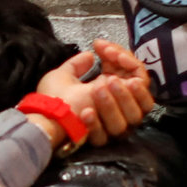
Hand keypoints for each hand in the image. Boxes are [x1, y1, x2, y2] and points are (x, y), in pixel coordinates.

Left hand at [34, 40, 153, 142]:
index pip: (136, 75)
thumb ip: (78, 64)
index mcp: (112, 91)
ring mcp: (113, 124)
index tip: (105, 49)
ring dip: (120, 100)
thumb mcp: (63, 75)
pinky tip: (86, 111)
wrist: (41, 120)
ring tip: (98, 88)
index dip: (126, 60)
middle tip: (111, 78)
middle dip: (129, 85)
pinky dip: (100, 120)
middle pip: (145, 100)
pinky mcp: (103, 137)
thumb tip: (90, 54)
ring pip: (135, 116)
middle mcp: (118, 108)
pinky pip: (113, 131)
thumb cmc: (52, 99)